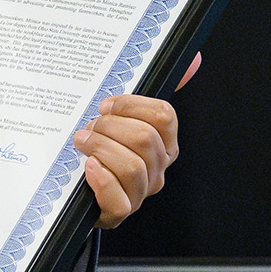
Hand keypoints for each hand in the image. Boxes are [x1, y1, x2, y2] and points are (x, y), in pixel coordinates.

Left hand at [71, 52, 195, 227]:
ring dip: (101, 148)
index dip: (131, 105)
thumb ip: (150, 91)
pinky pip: (119, 200)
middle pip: (145, 138)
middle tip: (90, 126)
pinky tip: (89, 168)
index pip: (163, 116)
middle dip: (110, 127)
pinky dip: (101, 180)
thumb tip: (193, 58)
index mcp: (164, 143)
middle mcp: (158, 168)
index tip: (105, 105)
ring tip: (82, 142)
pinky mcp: (118, 212)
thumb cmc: (101, 148)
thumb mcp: (120, 118)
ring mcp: (140, 192)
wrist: (77, 188)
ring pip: (132, 166)